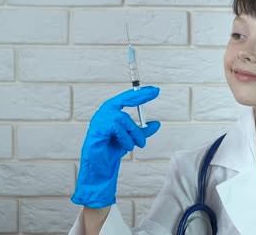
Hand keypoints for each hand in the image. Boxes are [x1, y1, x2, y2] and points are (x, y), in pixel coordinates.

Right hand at [71, 86, 160, 207]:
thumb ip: (142, 130)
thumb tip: (157, 124)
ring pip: (123, 118)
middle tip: (154, 93)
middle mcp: (105, 112)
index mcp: (112, 111)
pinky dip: (125, 138)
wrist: (102, 166)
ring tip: (138, 143)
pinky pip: (116, 128)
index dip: (141, 93)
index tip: (155, 90)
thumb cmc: (112, 150)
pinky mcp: (98, 129)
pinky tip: (127, 146)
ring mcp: (100, 119)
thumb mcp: (132, 138)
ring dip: (134, 132)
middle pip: (124, 99)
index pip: (127, 98)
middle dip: (140, 96)